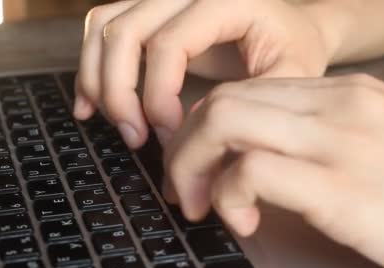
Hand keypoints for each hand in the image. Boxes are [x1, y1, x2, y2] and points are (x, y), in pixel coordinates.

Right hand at [74, 0, 333, 147]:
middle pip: (124, 32)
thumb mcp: (291, 77)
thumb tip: (193, 129)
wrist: (293, 28)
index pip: (168, 43)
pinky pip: (102, 28)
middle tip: (136, 138)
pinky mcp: (147, 11)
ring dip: (97, 81)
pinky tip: (90, 105)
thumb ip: (249, 102)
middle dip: (120, 93)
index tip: (168, 134)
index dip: (158, 95)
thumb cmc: (293, 52)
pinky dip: (90, 66)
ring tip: (119, 125)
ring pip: (103, 27)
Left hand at [164, 74, 383, 267]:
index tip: (199, 166)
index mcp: (349, 94)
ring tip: (201, 206)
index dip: (206, 129)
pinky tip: (244, 223)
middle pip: (224, 101)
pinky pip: (250, 172)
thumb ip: (328, 140)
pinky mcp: (344, 190)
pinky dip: (229, 196)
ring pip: (224, 122)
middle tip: (185, 190)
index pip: (248, 91)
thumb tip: (265, 157)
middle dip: (185, 147)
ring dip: (192, 167)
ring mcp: (342, 143)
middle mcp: (340, 107)